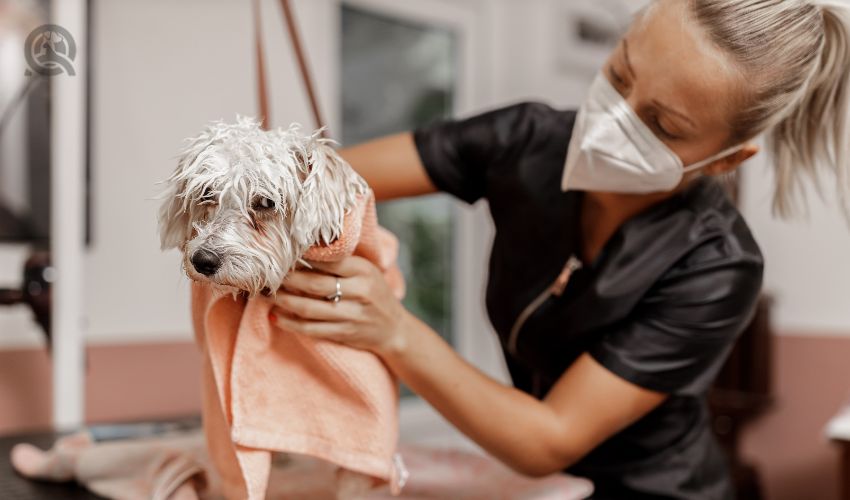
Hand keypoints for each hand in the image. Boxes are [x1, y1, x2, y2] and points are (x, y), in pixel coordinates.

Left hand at [270, 255, 409, 355]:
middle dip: (287, 280)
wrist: (394, 329)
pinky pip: (312, 329)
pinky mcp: (345, 333)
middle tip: (268, 275)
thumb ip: (341, 262)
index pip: (328, 260)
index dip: (302, 258)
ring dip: (284, 301)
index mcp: (364, 270)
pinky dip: (291, 323)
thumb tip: (302, 250)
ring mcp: (352, 314)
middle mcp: (360, 291)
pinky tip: (276, 317)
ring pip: (309, 308)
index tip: (282, 254)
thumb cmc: (374, 294)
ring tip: (267, 295)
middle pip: (314, 284)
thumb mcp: (366, 272)